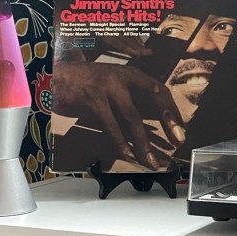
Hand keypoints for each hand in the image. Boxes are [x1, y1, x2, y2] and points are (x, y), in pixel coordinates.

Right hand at [54, 62, 185, 168]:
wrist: (56, 77)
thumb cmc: (87, 85)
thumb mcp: (112, 83)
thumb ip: (131, 98)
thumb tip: (153, 123)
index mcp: (130, 73)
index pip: (159, 89)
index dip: (171, 108)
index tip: (180, 128)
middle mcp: (122, 76)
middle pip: (153, 97)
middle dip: (167, 121)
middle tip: (177, 142)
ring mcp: (107, 88)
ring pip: (132, 119)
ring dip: (143, 143)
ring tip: (152, 161)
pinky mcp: (93, 101)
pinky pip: (111, 127)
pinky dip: (120, 144)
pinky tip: (128, 155)